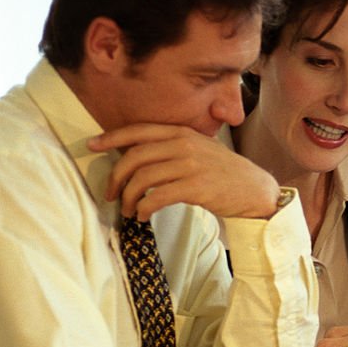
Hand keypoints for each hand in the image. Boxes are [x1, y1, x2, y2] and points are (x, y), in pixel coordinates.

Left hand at [89, 124, 279, 220]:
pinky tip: (142, 216)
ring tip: (127, 210)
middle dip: (115, 177)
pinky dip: (144, 208)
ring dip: (129, 197)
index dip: (112, 138)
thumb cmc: (224, 174)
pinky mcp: (196, 188)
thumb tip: (138, 156)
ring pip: (143, 179)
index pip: (139, 131)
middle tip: (109, 194)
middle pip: (135, 157)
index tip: (92, 146)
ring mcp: (190, 165)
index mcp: (182, 132)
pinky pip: (158, 197)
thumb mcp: (200, 150)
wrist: (255, 190)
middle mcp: (184, 145)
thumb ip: (173, 147)